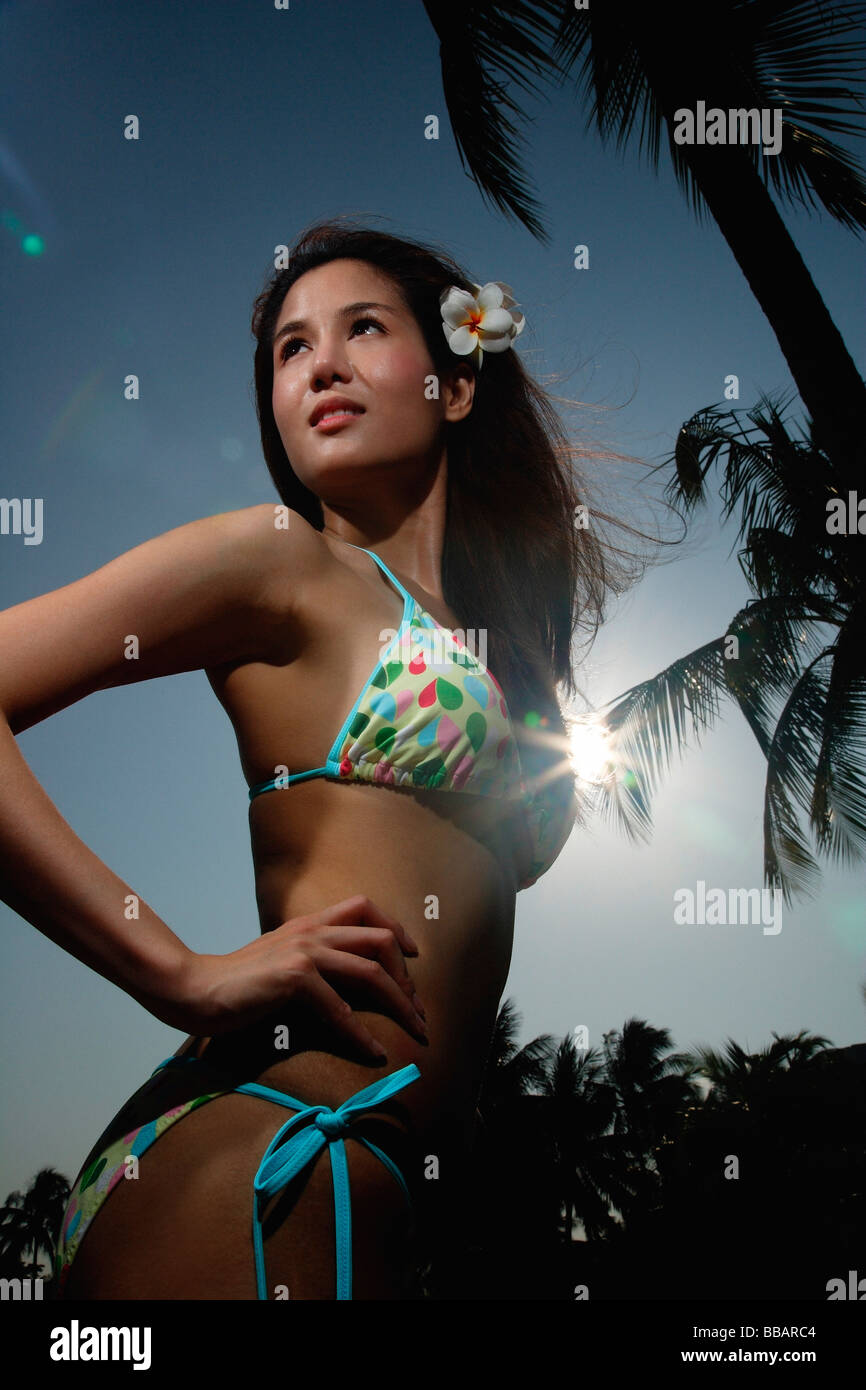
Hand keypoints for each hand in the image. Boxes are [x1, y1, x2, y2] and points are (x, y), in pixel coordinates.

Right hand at [168, 895, 427, 1059]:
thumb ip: (310, 958)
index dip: (396, 927)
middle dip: (407, 977)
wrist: (195, 988)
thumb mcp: (280, 958)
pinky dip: (362, 1035)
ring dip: (400, 1004)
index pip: (364, 906)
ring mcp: (304, 952)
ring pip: (371, 972)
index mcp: (309, 923)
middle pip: (380, 940)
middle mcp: (311, 931)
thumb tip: (342, 979)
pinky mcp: (294, 978)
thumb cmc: (237, 982)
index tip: (414, 955)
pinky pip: (341, 1009)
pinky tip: (374, 1053)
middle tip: (418, 1008)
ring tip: (413, 1029)